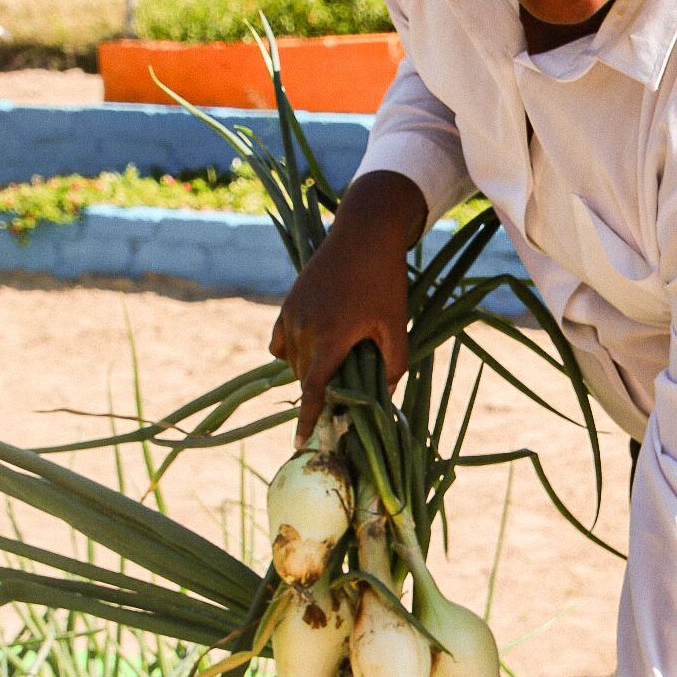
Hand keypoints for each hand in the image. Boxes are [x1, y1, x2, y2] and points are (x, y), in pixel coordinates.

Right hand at [270, 171, 427, 444]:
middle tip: (343, 398)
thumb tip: (384, 399)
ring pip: (294, 361)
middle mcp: (305, 328)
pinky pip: (281, 342)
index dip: (307, 419)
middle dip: (319, 392)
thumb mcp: (395, 325)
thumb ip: (393, 365)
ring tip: (338, 362)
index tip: (301, 443)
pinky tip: (312, 351)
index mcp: (332, 337)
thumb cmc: (385, 280)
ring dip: (310, 371)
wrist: (364, 233)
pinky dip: (293, 353)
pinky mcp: (287, 304)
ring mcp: (292, 314)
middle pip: (305, 378)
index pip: (313, 390)